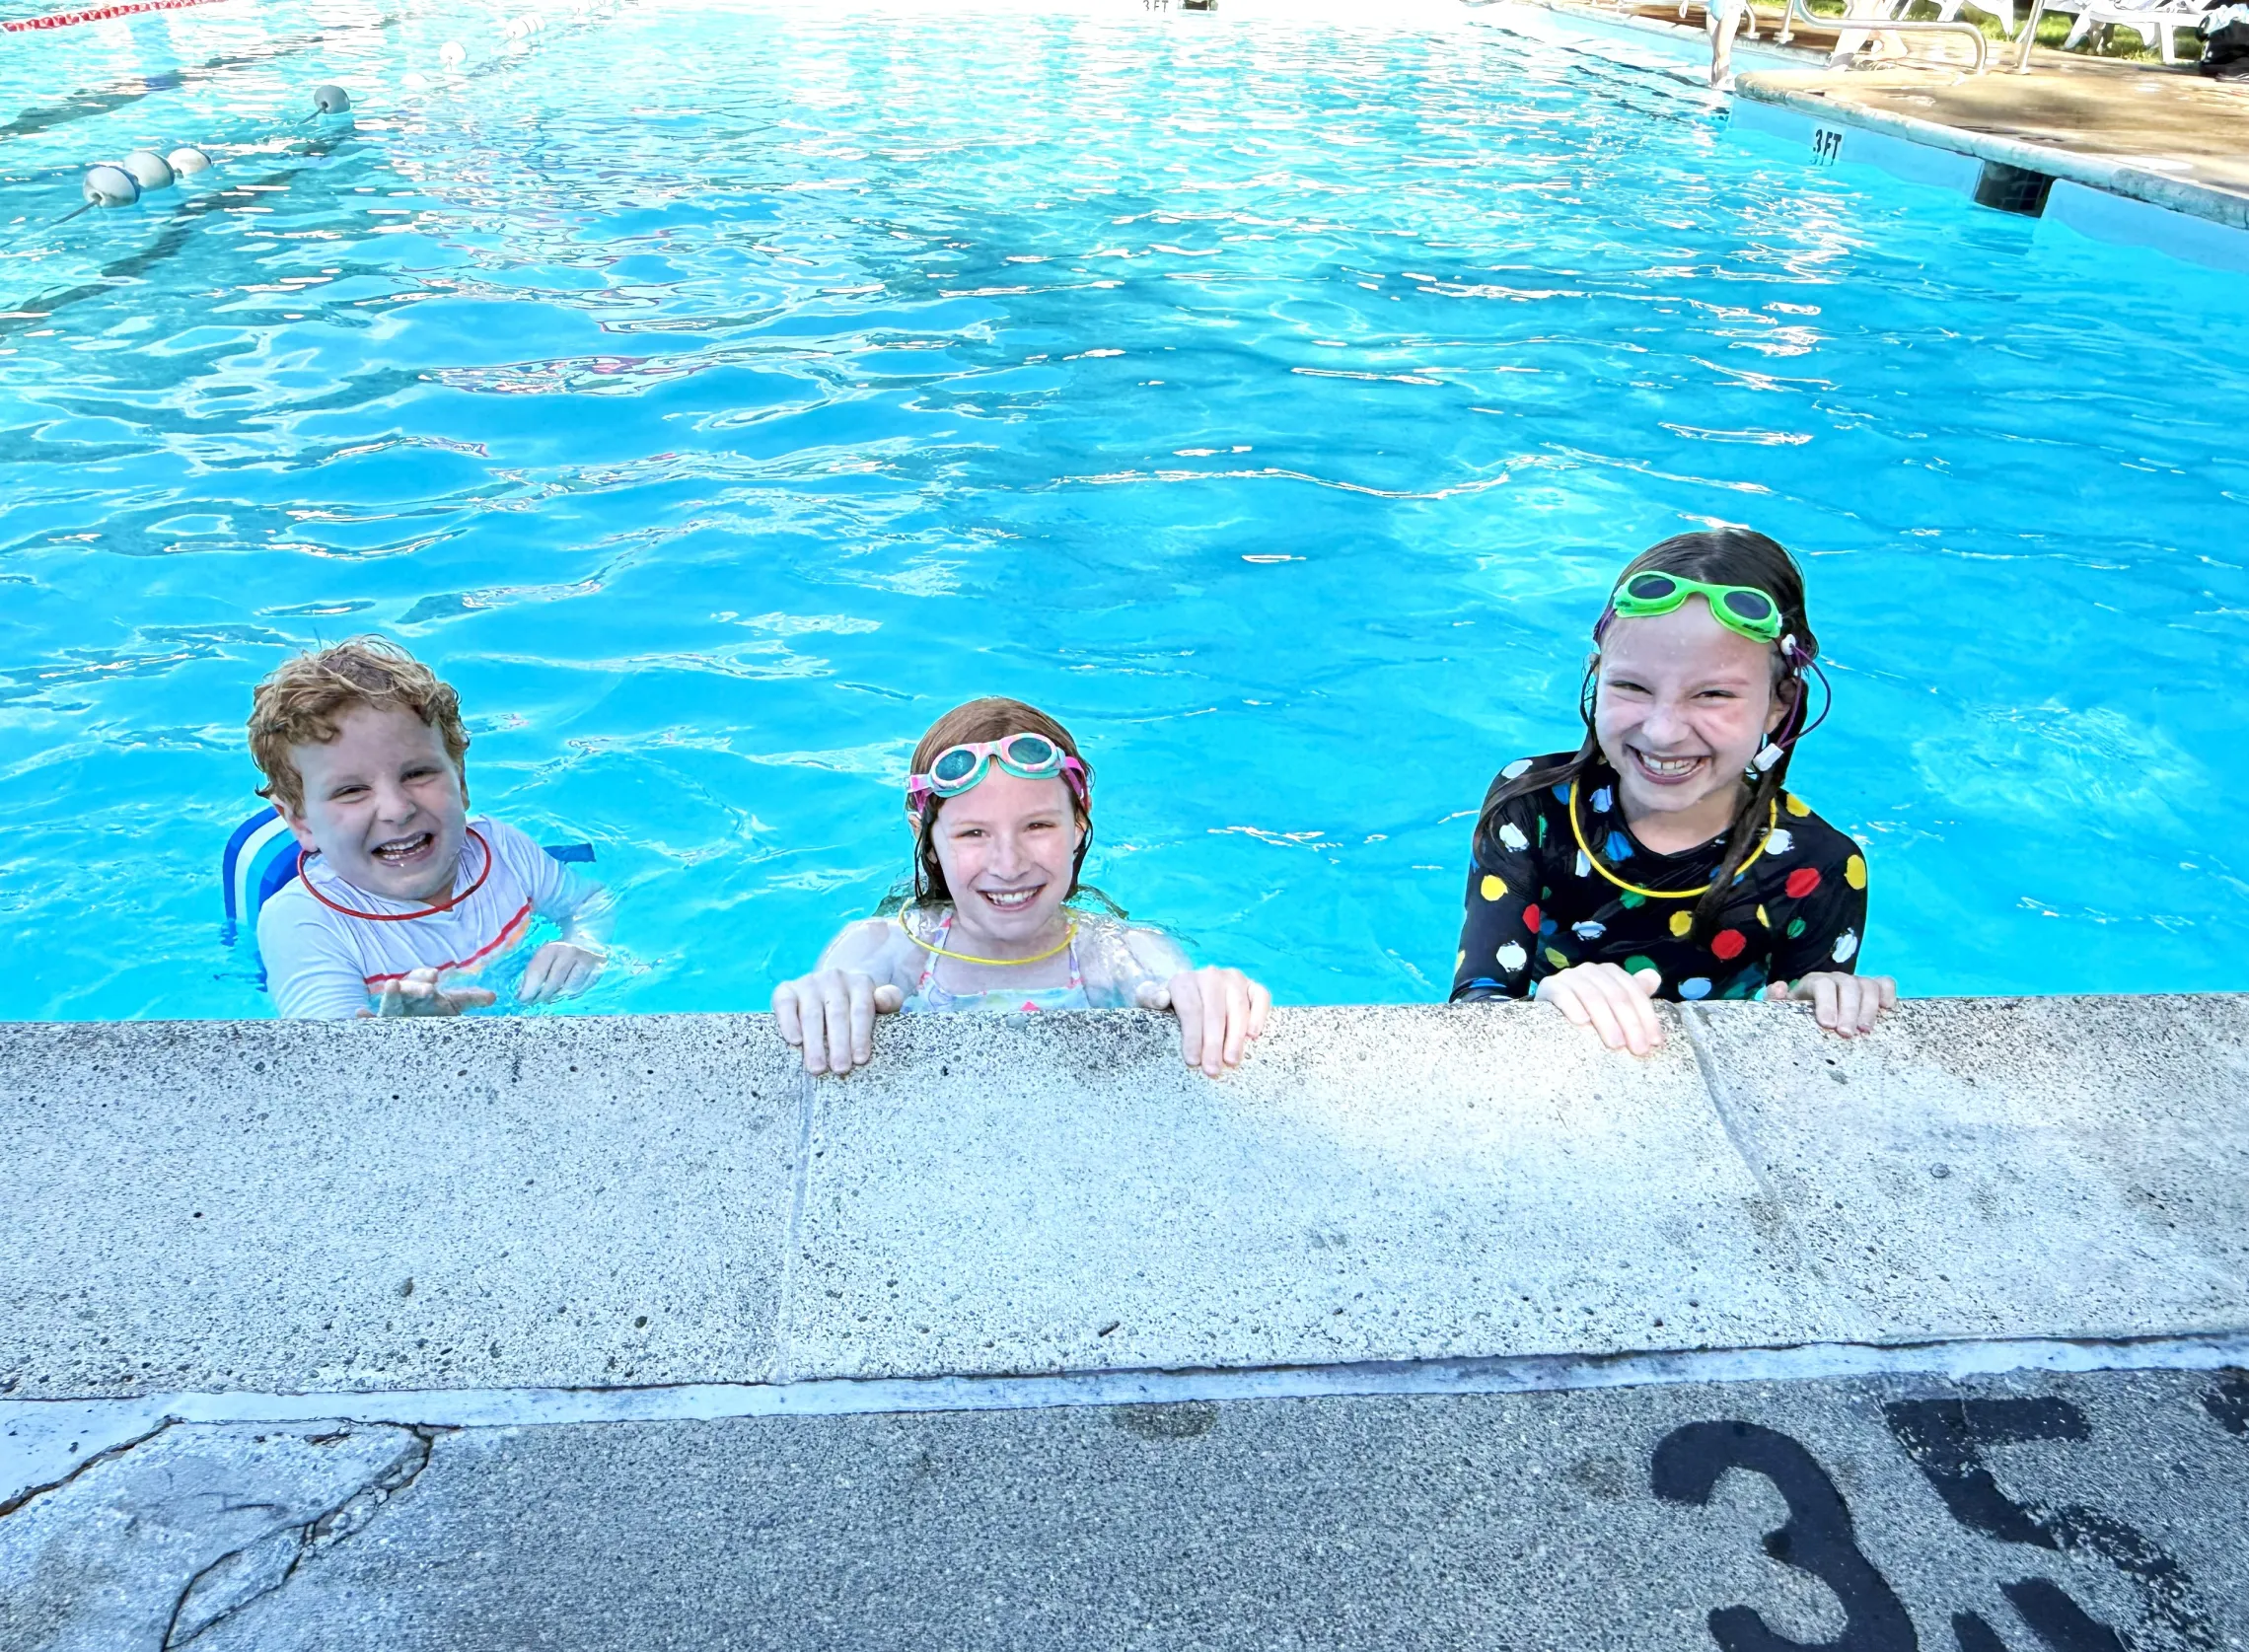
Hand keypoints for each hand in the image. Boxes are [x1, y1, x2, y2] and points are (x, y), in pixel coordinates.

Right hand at [363, 967, 497, 1017]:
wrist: (417, 1036)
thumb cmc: (433, 1013)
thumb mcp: (452, 1005)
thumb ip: (470, 999)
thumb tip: (493, 997)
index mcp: (422, 989)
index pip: (423, 978)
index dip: (426, 976)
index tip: (434, 976)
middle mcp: (406, 998)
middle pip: (410, 988)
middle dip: (418, 985)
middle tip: (429, 987)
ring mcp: (393, 1013)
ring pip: (391, 1002)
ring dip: (392, 992)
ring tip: (392, 983)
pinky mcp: (383, 1028)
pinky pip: (373, 1023)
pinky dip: (366, 1019)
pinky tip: (359, 1013)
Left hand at [519, 941, 603, 1005]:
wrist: (584, 939)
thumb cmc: (557, 952)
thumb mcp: (543, 955)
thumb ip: (532, 973)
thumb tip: (522, 994)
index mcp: (551, 948)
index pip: (537, 974)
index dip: (528, 991)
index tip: (522, 999)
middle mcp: (569, 952)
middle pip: (553, 984)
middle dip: (542, 996)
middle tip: (536, 1001)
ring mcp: (585, 960)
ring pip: (569, 989)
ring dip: (557, 997)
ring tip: (550, 996)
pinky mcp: (597, 968)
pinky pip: (581, 990)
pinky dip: (571, 995)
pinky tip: (565, 991)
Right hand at [772, 969, 904, 1075]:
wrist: (831, 988)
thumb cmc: (858, 1006)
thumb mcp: (879, 1003)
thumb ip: (890, 1000)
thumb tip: (883, 999)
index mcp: (860, 982)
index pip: (861, 1010)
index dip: (861, 1035)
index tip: (860, 1059)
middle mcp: (834, 978)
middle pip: (837, 1014)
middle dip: (839, 1044)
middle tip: (840, 1069)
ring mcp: (809, 982)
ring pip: (812, 1014)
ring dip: (814, 1042)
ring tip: (818, 1067)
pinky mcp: (786, 989)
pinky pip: (785, 1005)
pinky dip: (788, 1022)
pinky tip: (794, 1041)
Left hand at [1138, 966, 1271, 1077]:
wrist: (1190, 991)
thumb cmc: (1171, 1005)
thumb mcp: (1150, 1000)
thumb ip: (1148, 996)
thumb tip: (1161, 998)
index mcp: (1184, 980)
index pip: (1191, 1010)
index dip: (1192, 1037)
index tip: (1192, 1061)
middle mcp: (1210, 976)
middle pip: (1214, 1012)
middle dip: (1213, 1043)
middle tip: (1212, 1069)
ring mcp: (1233, 978)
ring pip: (1238, 1007)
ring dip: (1236, 1036)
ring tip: (1231, 1060)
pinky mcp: (1252, 985)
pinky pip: (1261, 996)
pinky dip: (1259, 1014)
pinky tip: (1253, 1035)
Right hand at [1536, 962, 1663, 1054]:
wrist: (1549, 1009)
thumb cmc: (1587, 1010)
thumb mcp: (1613, 1002)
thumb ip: (1634, 993)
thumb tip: (1654, 977)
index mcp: (1610, 972)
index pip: (1633, 993)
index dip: (1647, 1017)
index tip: (1654, 1042)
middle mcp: (1591, 970)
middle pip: (1616, 996)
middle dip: (1630, 1024)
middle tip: (1638, 1049)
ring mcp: (1569, 976)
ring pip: (1594, 997)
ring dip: (1607, 1022)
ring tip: (1615, 1044)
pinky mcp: (1550, 986)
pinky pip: (1564, 995)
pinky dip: (1574, 1008)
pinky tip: (1582, 1023)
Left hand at [1767, 972, 1896, 1036]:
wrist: (1816, 1018)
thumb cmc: (1800, 1016)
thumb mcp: (1784, 1011)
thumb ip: (1776, 1000)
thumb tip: (1780, 987)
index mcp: (1814, 983)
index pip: (1822, 984)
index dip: (1826, 1002)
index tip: (1827, 1025)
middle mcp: (1837, 979)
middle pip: (1848, 985)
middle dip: (1849, 1010)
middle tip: (1847, 1034)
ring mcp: (1857, 983)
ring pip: (1868, 985)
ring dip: (1869, 1007)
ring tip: (1866, 1030)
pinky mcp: (1874, 989)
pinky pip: (1885, 983)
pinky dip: (1888, 993)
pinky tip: (1887, 1009)